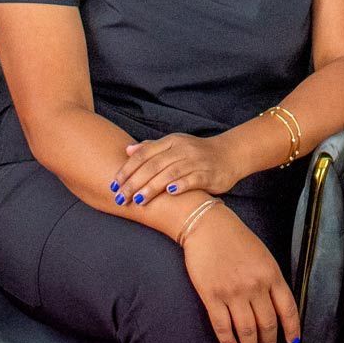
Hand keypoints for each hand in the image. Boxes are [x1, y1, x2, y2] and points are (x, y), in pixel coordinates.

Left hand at [111, 133, 240, 205]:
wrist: (230, 154)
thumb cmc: (197, 153)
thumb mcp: (174, 146)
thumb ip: (151, 148)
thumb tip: (127, 150)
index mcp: (171, 142)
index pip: (144, 154)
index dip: (127, 169)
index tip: (113, 184)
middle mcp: (182, 149)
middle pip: (153, 165)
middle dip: (134, 182)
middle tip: (121, 197)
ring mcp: (196, 160)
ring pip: (170, 172)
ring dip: (152, 187)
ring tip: (138, 200)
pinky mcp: (209, 173)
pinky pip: (193, 178)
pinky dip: (180, 185)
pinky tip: (169, 193)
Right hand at [181, 203, 299, 342]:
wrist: (207, 225)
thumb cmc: (235, 237)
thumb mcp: (263, 255)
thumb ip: (271, 279)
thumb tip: (275, 306)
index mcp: (271, 273)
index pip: (288, 309)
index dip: (291, 330)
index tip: (291, 341)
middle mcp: (255, 285)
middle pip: (267, 324)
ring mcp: (233, 292)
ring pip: (246, 330)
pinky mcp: (212, 295)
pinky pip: (223, 327)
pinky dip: (228, 341)